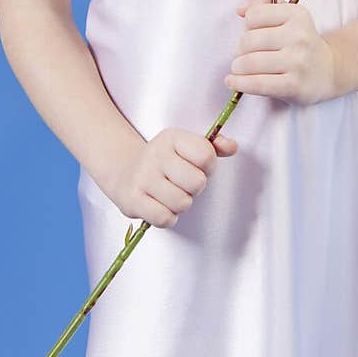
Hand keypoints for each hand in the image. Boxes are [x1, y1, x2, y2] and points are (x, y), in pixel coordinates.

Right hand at [112, 126, 238, 228]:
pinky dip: (168, 217)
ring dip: (181, 204)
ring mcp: (142, 177)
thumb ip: (214, 146)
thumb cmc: (166, 161)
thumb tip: (233, 147)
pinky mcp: (132, 200)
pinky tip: (161, 206)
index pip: (206, 155)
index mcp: (172, 137)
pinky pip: (165, 219)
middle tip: (183, 184)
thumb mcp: (187, 146)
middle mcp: (156, 154)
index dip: (208, 167)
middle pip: (197, 183)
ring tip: (171, 194)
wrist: (125, 170)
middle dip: (195, 188)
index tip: (197, 166)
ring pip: (182, 203)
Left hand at [225, 0, 338, 105]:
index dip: (247, 25)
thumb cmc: (300, 41)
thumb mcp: (287, 14)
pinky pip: (257, 84)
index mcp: (297, 14)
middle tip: (245, 55)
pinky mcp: (293, 85)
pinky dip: (239, 83)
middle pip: (248, 40)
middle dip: (240, 49)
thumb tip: (240, 9)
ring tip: (240, 68)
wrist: (329, 70)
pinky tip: (233, 81)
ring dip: (238, 67)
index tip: (253, 33)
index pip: (253, 15)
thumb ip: (262, 2)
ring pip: (249, 62)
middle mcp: (299, 36)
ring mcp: (297, 62)